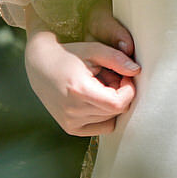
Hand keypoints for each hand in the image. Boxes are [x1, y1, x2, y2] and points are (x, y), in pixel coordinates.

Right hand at [24, 7, 139, 136]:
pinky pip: (102, 127)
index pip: (118, 103)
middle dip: (119, 93)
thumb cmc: (68, 54)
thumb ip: (117, 59)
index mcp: (79, 91)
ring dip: (111, 103)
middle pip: (115, 111)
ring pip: (110, 119)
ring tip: (99, 85)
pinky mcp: (70, 128)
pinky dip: (105, 115)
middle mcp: (73, 111)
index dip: (128, 90)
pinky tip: (95, 99)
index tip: (124, 76)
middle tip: (109, 77)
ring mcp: (70, 122)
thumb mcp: (93, 50)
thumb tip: (136, 71)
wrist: (39, 65)